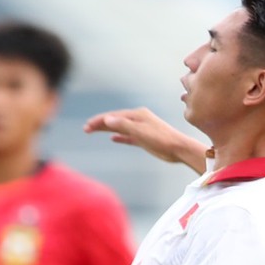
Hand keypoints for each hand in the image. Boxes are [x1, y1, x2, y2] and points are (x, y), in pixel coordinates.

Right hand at [84, 107, 204, 171]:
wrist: (179, 149)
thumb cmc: (162, 140)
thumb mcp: (140, 132)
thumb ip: (123, 126)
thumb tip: (107, 119)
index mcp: (137, 115)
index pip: (113, 116)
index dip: (99, 120)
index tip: (87, 126)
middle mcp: (138, 119)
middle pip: (115, 120)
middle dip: (100, 124)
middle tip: (86, 129)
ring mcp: (142, 129)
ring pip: (120, 127)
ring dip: (107, 129)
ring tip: (94, 131)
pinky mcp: (145, 139)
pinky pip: (128, 136)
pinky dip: (120, 136)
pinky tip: (113, 139)